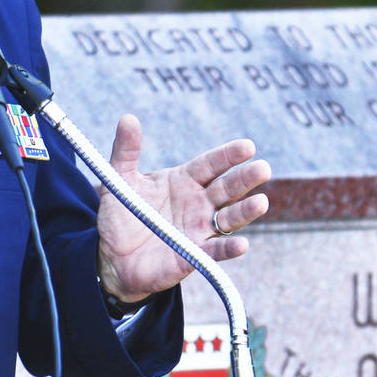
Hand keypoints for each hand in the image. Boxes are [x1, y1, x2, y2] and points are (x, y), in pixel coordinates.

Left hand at [97, 113, 270, 302]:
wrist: (113, 257)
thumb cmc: (121, 216)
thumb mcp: (120, 181)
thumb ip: (126, 151)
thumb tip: (127, 118)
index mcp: (185, 180)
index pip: (211, 165)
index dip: (229, 156)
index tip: (248, 147)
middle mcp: (199, 203)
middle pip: (227, 189)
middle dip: (246, 179)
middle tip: (263, 168)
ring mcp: (200, 229)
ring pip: (229, 218)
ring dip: (246, 211)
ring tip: (262, 202)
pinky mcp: (195, 255)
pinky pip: (216, 251)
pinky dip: (229, 248)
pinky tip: (242, 244)